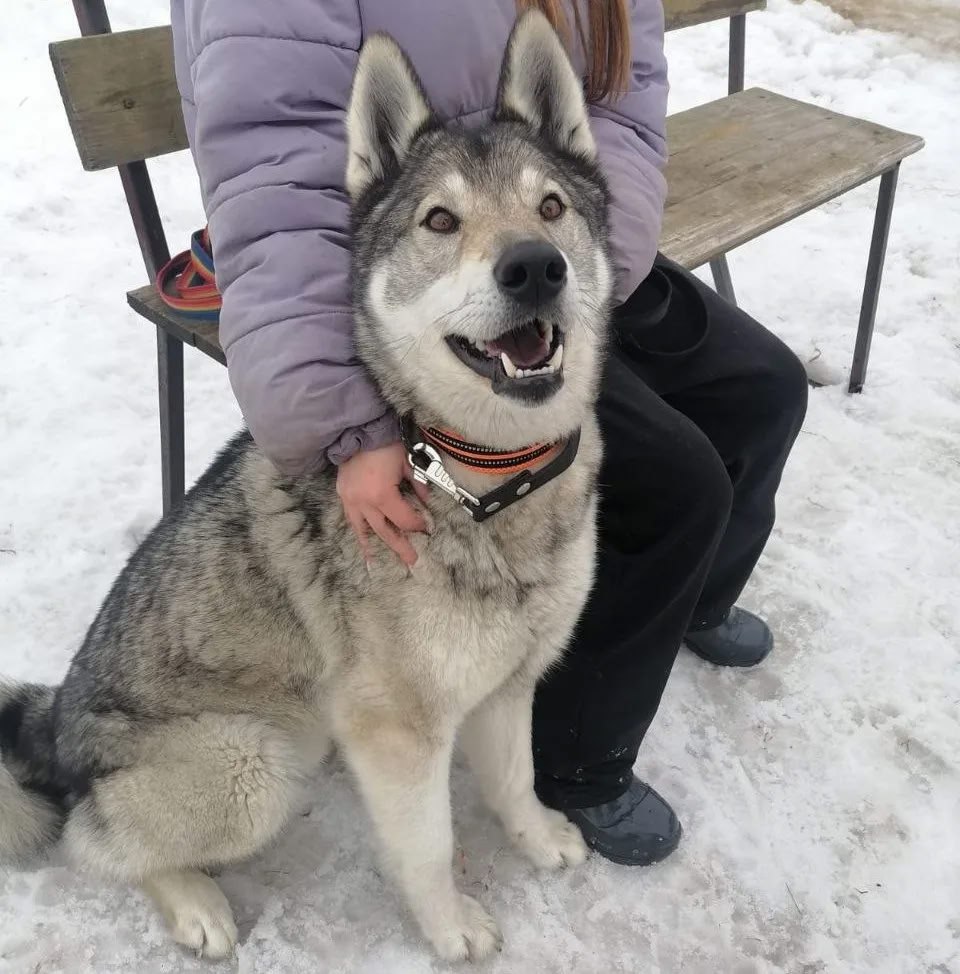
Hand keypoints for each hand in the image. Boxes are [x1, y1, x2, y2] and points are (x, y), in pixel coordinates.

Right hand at [336, 442, 430, 566]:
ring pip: (365, 530)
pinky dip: (359, 532)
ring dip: (374, 547)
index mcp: (382, 495)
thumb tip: (426, 501)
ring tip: (379, 564)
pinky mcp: (343, 495)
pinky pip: (352, 520)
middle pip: (385, 532)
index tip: (426, 529)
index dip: (417, 525)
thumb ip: (418, 485)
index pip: (403, 520)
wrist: (359, 431)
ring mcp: (351, 500)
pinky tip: (363, 543)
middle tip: (412, 561)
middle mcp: (364, 502)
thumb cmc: (386, 445)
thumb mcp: (408, 464)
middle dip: (400, 547)